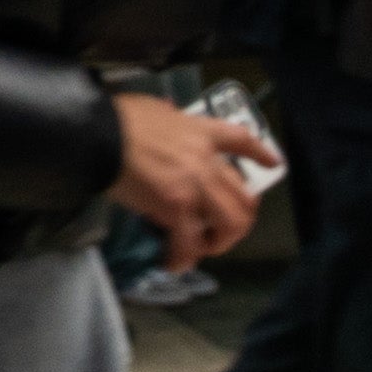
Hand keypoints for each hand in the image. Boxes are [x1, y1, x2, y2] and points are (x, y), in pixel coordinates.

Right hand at [108, 86, 277, 269]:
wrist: (99, 134)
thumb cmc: (120, 119)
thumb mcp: (155, 109)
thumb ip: (170, 117)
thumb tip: (168, 115)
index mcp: (202, 132)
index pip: (242, 141)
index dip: (261, 154)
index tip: (273, 164)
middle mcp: (206, 160)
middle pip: (244, 197)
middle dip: (238, 222)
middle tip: (219, 231)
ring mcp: (195, 185)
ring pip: (230, 223)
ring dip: (218, 242)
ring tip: (200, 248)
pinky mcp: (176, 207)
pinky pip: (189, 242)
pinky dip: (183, 258)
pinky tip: (172, 263)